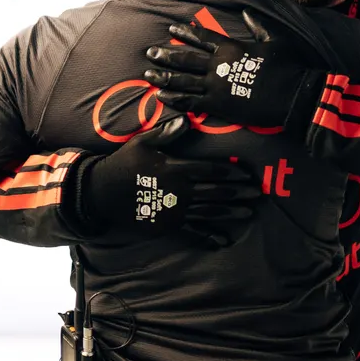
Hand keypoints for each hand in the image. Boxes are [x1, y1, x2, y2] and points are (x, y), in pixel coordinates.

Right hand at [68, 117, 259, 246]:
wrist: (102, 194)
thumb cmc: (123, 164)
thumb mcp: (142, 142)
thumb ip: (166, 133)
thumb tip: (188, 120)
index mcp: (177, 169)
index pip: (212, 170)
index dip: (232, 171)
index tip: (247, 173)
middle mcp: (180, 191)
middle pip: (217, 192)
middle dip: (239, 192)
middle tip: (257, 193)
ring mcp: (175, 211)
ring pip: (210, 212)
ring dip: (231, 212)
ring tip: (248, 213)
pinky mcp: (168, 227)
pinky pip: (192, 233)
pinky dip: (209, 237)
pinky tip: (222, 240)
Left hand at [142, 9, 324, 129]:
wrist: (294, 95)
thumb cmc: (288, 66)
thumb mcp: (274, 39)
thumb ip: (257, 25)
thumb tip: (245, 12)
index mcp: (232, 48)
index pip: (203, 38)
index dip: (186, 33)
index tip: (172, 29)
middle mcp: (219, 65)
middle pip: (186, 58)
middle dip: (166, 55)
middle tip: (150, 52)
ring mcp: (216, 86)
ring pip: (183, 81)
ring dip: (164, 77)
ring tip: (148, 75)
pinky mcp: (218, 106)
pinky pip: (191, 102)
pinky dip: (175, 99)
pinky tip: (162, 97)